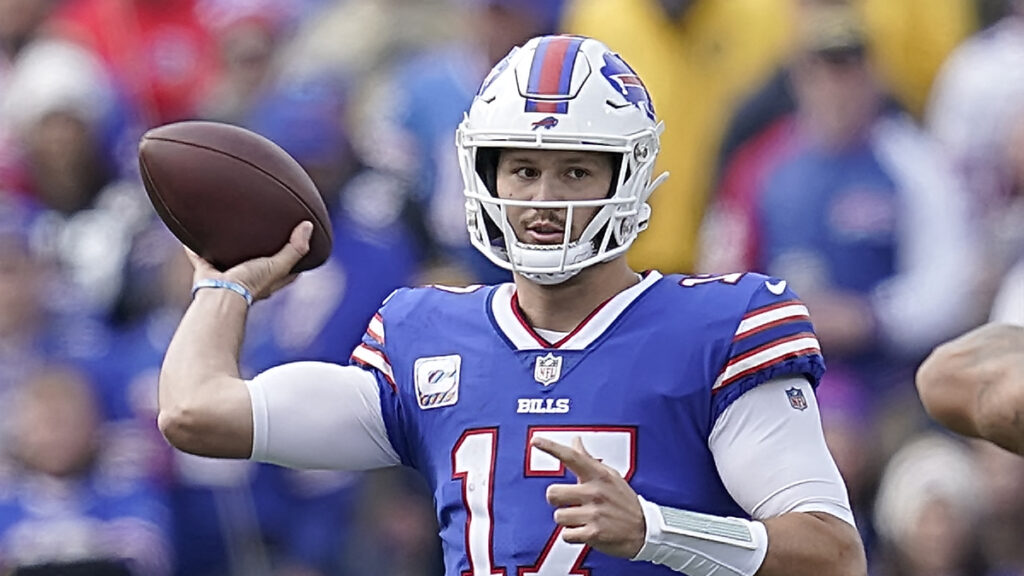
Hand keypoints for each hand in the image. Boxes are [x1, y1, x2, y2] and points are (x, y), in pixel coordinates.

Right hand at [185, 221, 312, 301]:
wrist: (220, 295)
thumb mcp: (277, 265)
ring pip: (230, 259)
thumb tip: (308, 226)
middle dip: (260, 250)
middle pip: (258, 262)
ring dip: (230, 249)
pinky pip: (200, 257)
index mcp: (268, 280)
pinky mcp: (207, 272)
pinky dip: (195, 248)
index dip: (294, 256)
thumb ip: (294, 248)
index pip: (287, 268)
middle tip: (263, 230)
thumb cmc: (250, 284)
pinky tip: (192, 235)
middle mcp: (249, 278)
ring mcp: (227, 276)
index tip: (298, 239)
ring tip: (230, 229)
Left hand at [531, 436, 645, 558]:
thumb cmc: (624, 501)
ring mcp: (594, 513)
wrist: (646, 530)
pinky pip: (566, 535)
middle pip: (552, 493)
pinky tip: (586, 531)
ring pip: (558, 516)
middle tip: (569, 502)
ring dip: (567, 520)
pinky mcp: (593, 533)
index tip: (536, 440)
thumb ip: (588, 459)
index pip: (571, 457)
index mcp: (598, 475)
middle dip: (556, 501)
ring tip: (583, 518)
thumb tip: (576, 441)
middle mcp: (595, 492)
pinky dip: (573, 535)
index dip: (551, 447)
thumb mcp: (610, 476)